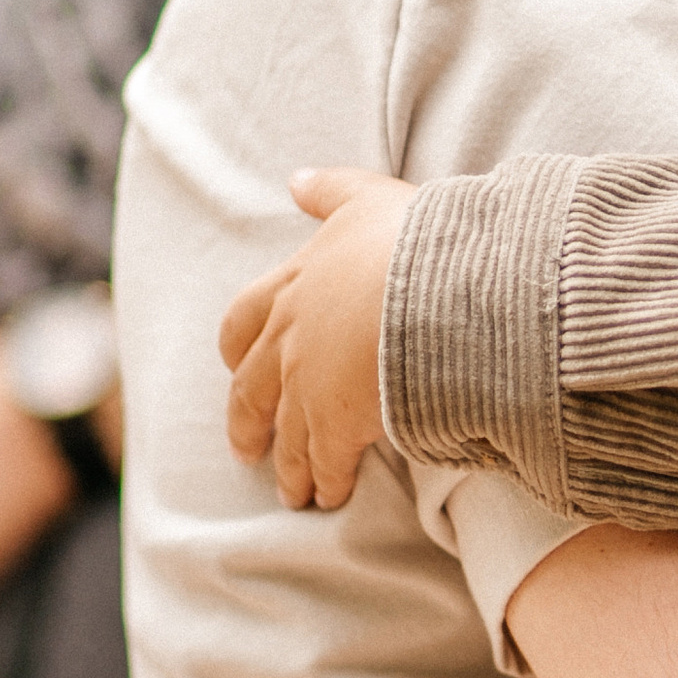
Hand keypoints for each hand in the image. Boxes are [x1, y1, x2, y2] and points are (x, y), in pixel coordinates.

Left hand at [220, 168, 413, 508]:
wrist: (441, 287)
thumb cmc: (412, 238)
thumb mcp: (368, 196)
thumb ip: (330, 190)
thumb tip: (296, 180)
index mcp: (295, 283)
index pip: (246, 320)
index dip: (239, 347)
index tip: (235, 366)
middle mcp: (292, 337)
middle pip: (253, 388)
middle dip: (250, 421)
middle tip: (247, 449)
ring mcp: (309, 384)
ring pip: (287, 434)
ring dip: (289, 465)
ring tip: (296, 493)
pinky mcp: (338, 422)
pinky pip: (324, 461)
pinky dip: (325, 480)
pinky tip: (331, 497)